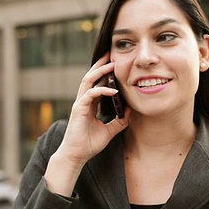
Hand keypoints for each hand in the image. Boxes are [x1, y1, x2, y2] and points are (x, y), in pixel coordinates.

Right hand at [45, 54, 129, 194]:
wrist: (76, 156)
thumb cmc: (89, 144)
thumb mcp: (109, 131)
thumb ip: (119, 121)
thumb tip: (131, 111)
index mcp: (89, 104)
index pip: (96, 82)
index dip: (104, 72)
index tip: (114, 63)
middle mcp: (83, 100)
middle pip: (90, 76)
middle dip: (100, 64)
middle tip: (111, 53)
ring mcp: (80, 104)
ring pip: (88, 81)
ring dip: (100, 71)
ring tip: (112, 64)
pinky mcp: (79, 109)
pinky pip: (90, 94)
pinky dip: (101, 90)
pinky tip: (113, 90)